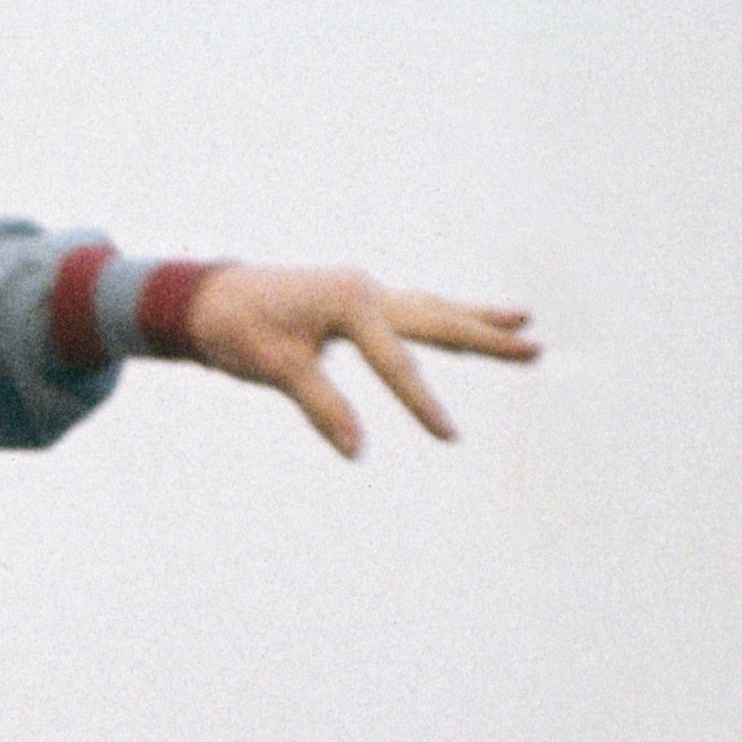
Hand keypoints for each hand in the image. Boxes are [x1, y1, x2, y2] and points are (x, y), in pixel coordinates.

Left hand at [181, 264, 537, 458]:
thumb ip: (322, 406)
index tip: (450, 437)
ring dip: (475, 319)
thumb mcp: (277, 368)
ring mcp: (363, 292)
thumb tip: (356, 450)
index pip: (397, 364)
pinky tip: (463, 321)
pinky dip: (441, 316)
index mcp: (350, 303)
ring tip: (522, 323)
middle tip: (535, 350)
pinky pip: (410, 311)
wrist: (206, 298)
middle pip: (437, 320)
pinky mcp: (355, 301)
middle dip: (485, 338)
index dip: (421, 405)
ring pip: (431, 309)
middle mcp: (366, 291)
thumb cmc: (236, 329)